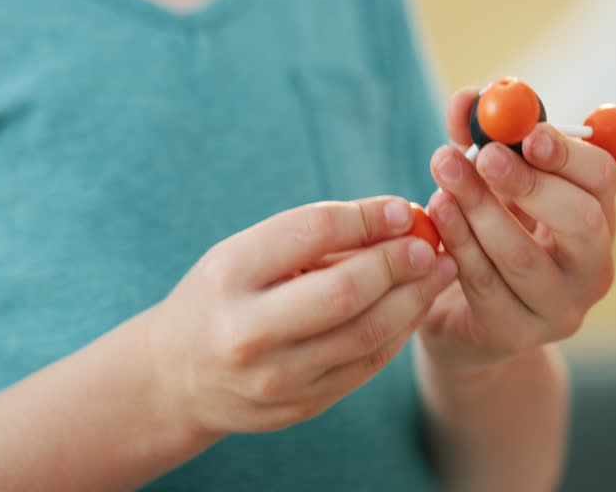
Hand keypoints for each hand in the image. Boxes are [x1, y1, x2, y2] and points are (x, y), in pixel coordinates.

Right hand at [146, 197, 457, 436]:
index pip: (312, 231)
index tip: (402, 208)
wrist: (177, 376)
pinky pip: (365, 366)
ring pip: (367, 335)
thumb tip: (398, 218)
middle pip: (346, 291)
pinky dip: (398, 332)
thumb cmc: (222, 296)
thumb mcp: (246, 254)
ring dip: (413, 299)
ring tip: (438, 271)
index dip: (366, 217)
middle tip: (428, 244)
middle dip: (398, 262)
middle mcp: (249, 331)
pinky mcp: (299, 407)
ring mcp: (275, 377)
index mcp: (231, 275)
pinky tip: (413, 307)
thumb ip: (314, 237)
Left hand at [420, 87, 615, 371]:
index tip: (529, 132)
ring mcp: (560, 309)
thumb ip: (479, 136)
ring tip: (443, 173)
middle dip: (529, 184)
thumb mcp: (487, 180)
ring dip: (479, 209)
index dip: (570, 153)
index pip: (603, 179)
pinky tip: (435, 213)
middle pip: (583, 223)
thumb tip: (467, 98)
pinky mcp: (516, 335)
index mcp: (597, 216)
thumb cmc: (484, 232)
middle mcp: (592, 266)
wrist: (458, 315)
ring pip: (524, 258)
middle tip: (484, 155)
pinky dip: (457, 244)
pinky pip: (485, 286)